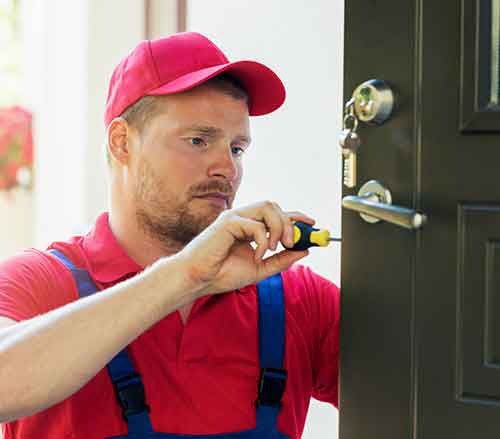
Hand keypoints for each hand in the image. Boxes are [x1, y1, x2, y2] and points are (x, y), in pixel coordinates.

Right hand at [176, 201, 314, 295]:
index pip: (277, 214)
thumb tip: (304, 251)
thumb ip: (281, 260)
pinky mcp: (227, 222)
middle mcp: (243, 219)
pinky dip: (262, 240)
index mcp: (249, 227)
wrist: (199, 280)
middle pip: (274, 206)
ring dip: (279, 226)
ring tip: (277, 246)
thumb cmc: (223, 274)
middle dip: (290, 222)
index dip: (295, 216)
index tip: (312, 224)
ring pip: (267, 207)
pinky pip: (255, 224)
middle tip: (294, 242)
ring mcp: (235, 218)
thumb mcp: (260, 269)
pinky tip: (257, 255)